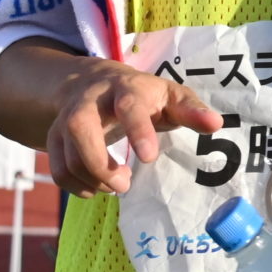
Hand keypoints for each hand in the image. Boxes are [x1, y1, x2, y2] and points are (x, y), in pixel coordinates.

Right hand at [42, 58, 220, 196]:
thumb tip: (216, 124)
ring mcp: (67, 117)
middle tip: (125, 184)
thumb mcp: (170, 96)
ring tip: (117, 186)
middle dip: (100, 162)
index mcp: (127, 88)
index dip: (138, 131)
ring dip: (90, 177)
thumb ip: (191, 110)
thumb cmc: (143, 95)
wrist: (95, 82)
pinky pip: (57, 165)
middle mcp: (91, 101)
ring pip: (66, 151)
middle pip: (80, 127)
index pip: (129, 106)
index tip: (148, 158)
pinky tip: (96, 189)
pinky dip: (74, 184)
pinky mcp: (54, 135)